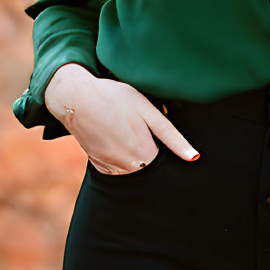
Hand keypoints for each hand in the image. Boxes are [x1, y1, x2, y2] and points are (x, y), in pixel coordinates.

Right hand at [43, 63, 200, 174]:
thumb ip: (171, 136)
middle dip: (152, 154)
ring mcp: (111, 167)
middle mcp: (128, 167)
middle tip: (142, 130)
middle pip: (150, 168)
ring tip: (128, 132)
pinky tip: (117, 138)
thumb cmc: (115, 98)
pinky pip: (117, 170)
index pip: (167, 166)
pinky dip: (122, 158)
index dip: (171, 153)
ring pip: (134, 170)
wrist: (76, 98)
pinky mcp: (98, 165)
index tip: (166, 144)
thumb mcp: (147, 110)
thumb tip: (194, 158)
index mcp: (144, 153)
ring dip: (137, 158)